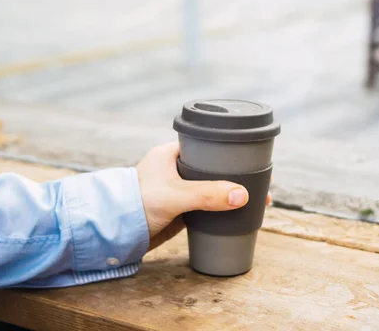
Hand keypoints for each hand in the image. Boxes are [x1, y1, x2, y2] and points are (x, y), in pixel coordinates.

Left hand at [136, 142, 271, 250]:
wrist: (115, 232)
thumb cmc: (135, 203)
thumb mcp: (174, 196)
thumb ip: (207, 194)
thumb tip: (243, 195)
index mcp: (171, 153)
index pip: (208, 146)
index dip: (231, 153)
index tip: (253, 160)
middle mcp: (176, 169)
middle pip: (214, 168)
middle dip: (237, 176)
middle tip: (263, 183)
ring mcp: (178, 190)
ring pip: (212, 188)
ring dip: (231, 193)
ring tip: (258, 200)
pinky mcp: (179, 210)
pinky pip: (206, 206)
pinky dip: (221, 209)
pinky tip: (238, 213)